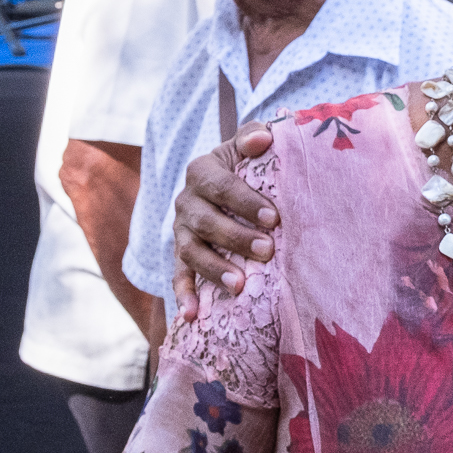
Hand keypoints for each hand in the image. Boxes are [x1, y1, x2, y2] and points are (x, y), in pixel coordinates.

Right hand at [171, 122, 275, 318]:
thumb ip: (255, 136)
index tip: (274, 218)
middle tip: (267, 250)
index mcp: (202, 171)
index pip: (221, 186)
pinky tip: (191, 316)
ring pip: (190, 251)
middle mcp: (186, 201)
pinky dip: (183, 296)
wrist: (231, 181)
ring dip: (213, 269)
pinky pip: (177, 276)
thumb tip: (263, 138)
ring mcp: (181, 230)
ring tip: (238, 285)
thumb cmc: (250, 164)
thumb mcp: (250, 144)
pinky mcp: (181, 255)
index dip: (246, 201)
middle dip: (236, 238)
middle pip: (205, 221)